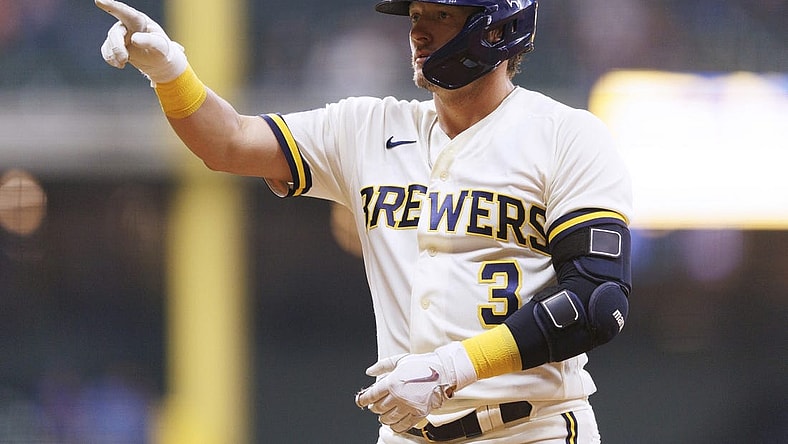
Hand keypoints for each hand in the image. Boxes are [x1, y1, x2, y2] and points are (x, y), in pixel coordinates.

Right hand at [96, 0, 186, 83]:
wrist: (158, 61)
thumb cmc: (162, 50)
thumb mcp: (161, 46)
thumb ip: (150, 41)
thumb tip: (133, 39)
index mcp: (140, 21)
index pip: (125, 12)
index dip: (112, 6)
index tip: (99, 0)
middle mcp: (127, 24)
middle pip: (115, 33)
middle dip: (118, 47)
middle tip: (124, 59)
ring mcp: (119, 34)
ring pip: (110, 43)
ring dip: (115, 55)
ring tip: (124, 63)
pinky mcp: (114, 44)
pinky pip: (106, 50)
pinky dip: (111, 59)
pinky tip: (120, 64)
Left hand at [355, 342, 476, 432]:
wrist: (443, 371)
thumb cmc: (422, 364)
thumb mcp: (399, 360)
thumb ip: (382, 366)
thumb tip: (369, 372)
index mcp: (392, 382)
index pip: (371, 395)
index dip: (363, 399)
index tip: (360, 401)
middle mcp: (398, 396)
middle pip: (378, 408)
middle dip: (374, 407)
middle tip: (374, 405)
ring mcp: (408, 406)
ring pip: (388, 418)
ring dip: (383, 418)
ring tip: (384, 415)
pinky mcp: (418, 413)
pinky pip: (403, 425)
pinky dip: (395, 426)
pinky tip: (394, 424)